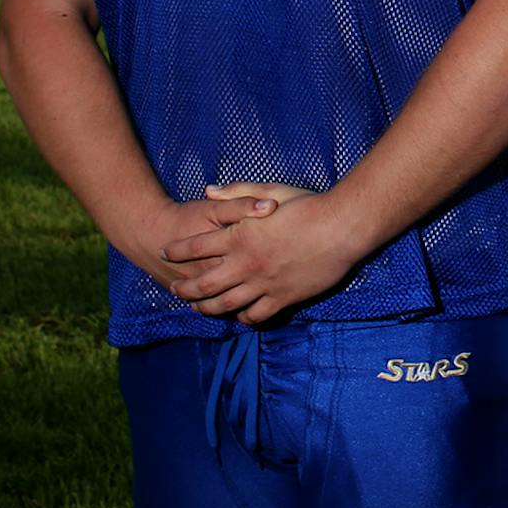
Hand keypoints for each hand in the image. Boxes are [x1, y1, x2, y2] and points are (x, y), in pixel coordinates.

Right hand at [128, 191, 278, 295]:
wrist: (149, 232)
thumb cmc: (188, 217)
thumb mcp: (216, 207)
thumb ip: (242, 204)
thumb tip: (270, 206)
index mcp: (225, 248)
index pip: (259, 258)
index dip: (275, 259)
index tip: (283, 253)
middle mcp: (213, 272)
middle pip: (247, 286)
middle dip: (264, 285)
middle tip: (275, 278)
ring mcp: (199, 288)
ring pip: (228, 304)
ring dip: (246, 301)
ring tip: (258, 293)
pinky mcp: (188, 296)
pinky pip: (209, 310)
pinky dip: (225, 309)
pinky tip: (238, 305)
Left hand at [160, 186, 361, 323]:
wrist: (341, 228)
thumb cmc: (308, 206)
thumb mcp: (270, 191)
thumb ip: (237, 192)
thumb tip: (208, 191)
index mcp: (239, 237)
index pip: (195, 247)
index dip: (177, 251)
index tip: (166, 252)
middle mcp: (245, 264)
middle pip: (204, 284)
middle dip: (185, 288)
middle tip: (176, 289)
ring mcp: (263, 283)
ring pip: (226, 304)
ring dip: (207, 308)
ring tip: (198, 308)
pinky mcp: (282, 297)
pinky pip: (257, 314)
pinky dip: (245, 317)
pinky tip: (241, 316)